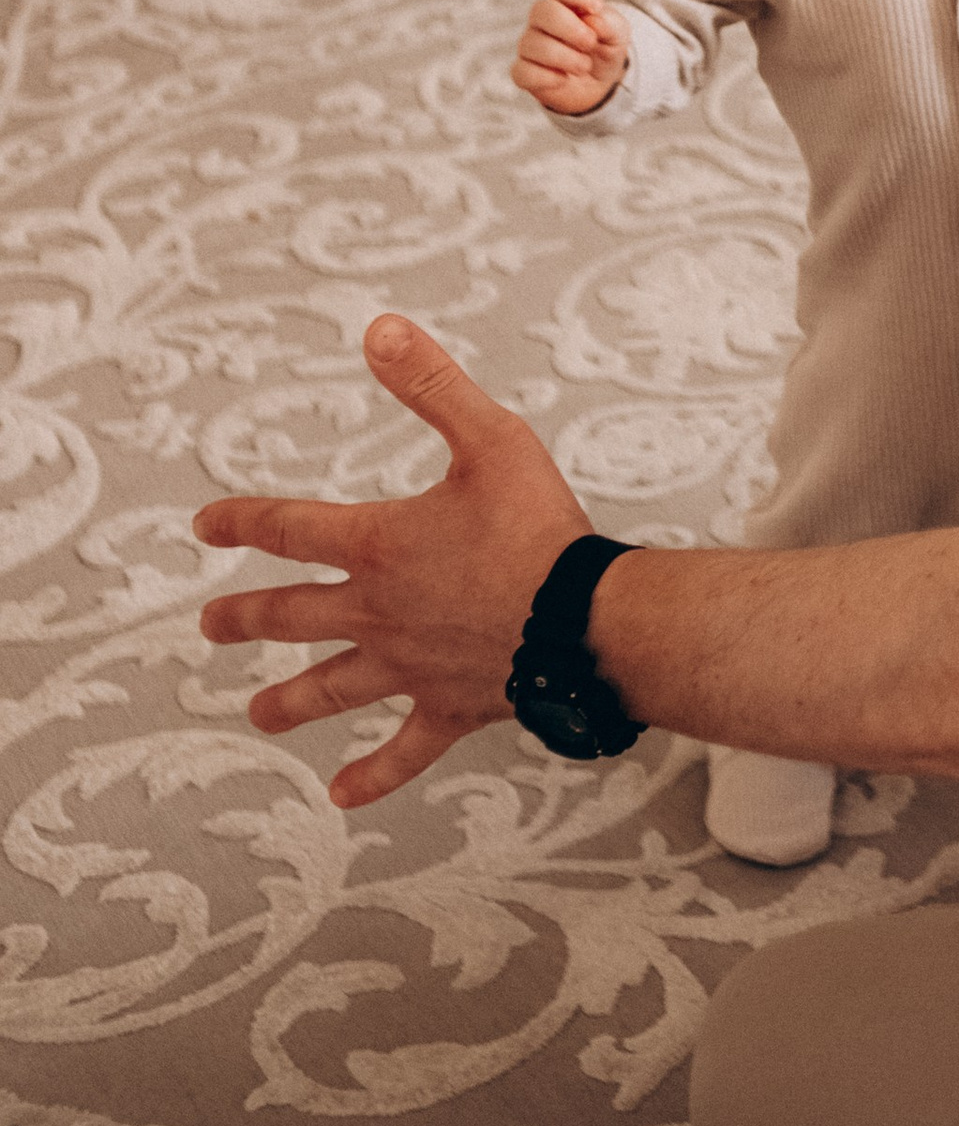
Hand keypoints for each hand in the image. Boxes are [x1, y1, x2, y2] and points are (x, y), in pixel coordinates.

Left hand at [196, 314, 593, 807]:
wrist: (585, 620)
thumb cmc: (541, 526)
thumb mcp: (490, 437)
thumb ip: (431, 384)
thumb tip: (378, 329)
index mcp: (380, 545)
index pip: (291, 528)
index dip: (243, 521)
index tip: (205, 524)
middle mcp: (379, 612)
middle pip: (294, 615)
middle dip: (246, 618)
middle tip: (209, 626)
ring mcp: (409, 667)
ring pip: (332, 689)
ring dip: (289, 702)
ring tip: (256, 716)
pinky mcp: (448, 707)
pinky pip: (402, 750)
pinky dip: (372, 775)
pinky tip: (342, 795)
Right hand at [513, 0, 627, 114]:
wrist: (600, 83)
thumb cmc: (604, 48)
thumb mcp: (618, 34)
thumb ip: (609, 22)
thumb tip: (591, 21)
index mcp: (565, 2)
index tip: (596, 9)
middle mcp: (542, 20)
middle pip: (542, 10)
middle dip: (571, 29)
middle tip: (591, 43)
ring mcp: (530, 45)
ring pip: (532, 43)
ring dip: (566, 58)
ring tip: (585, 66)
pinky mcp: (524, 72)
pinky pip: (523, 72)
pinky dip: (548, 78)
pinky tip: (563, 79)